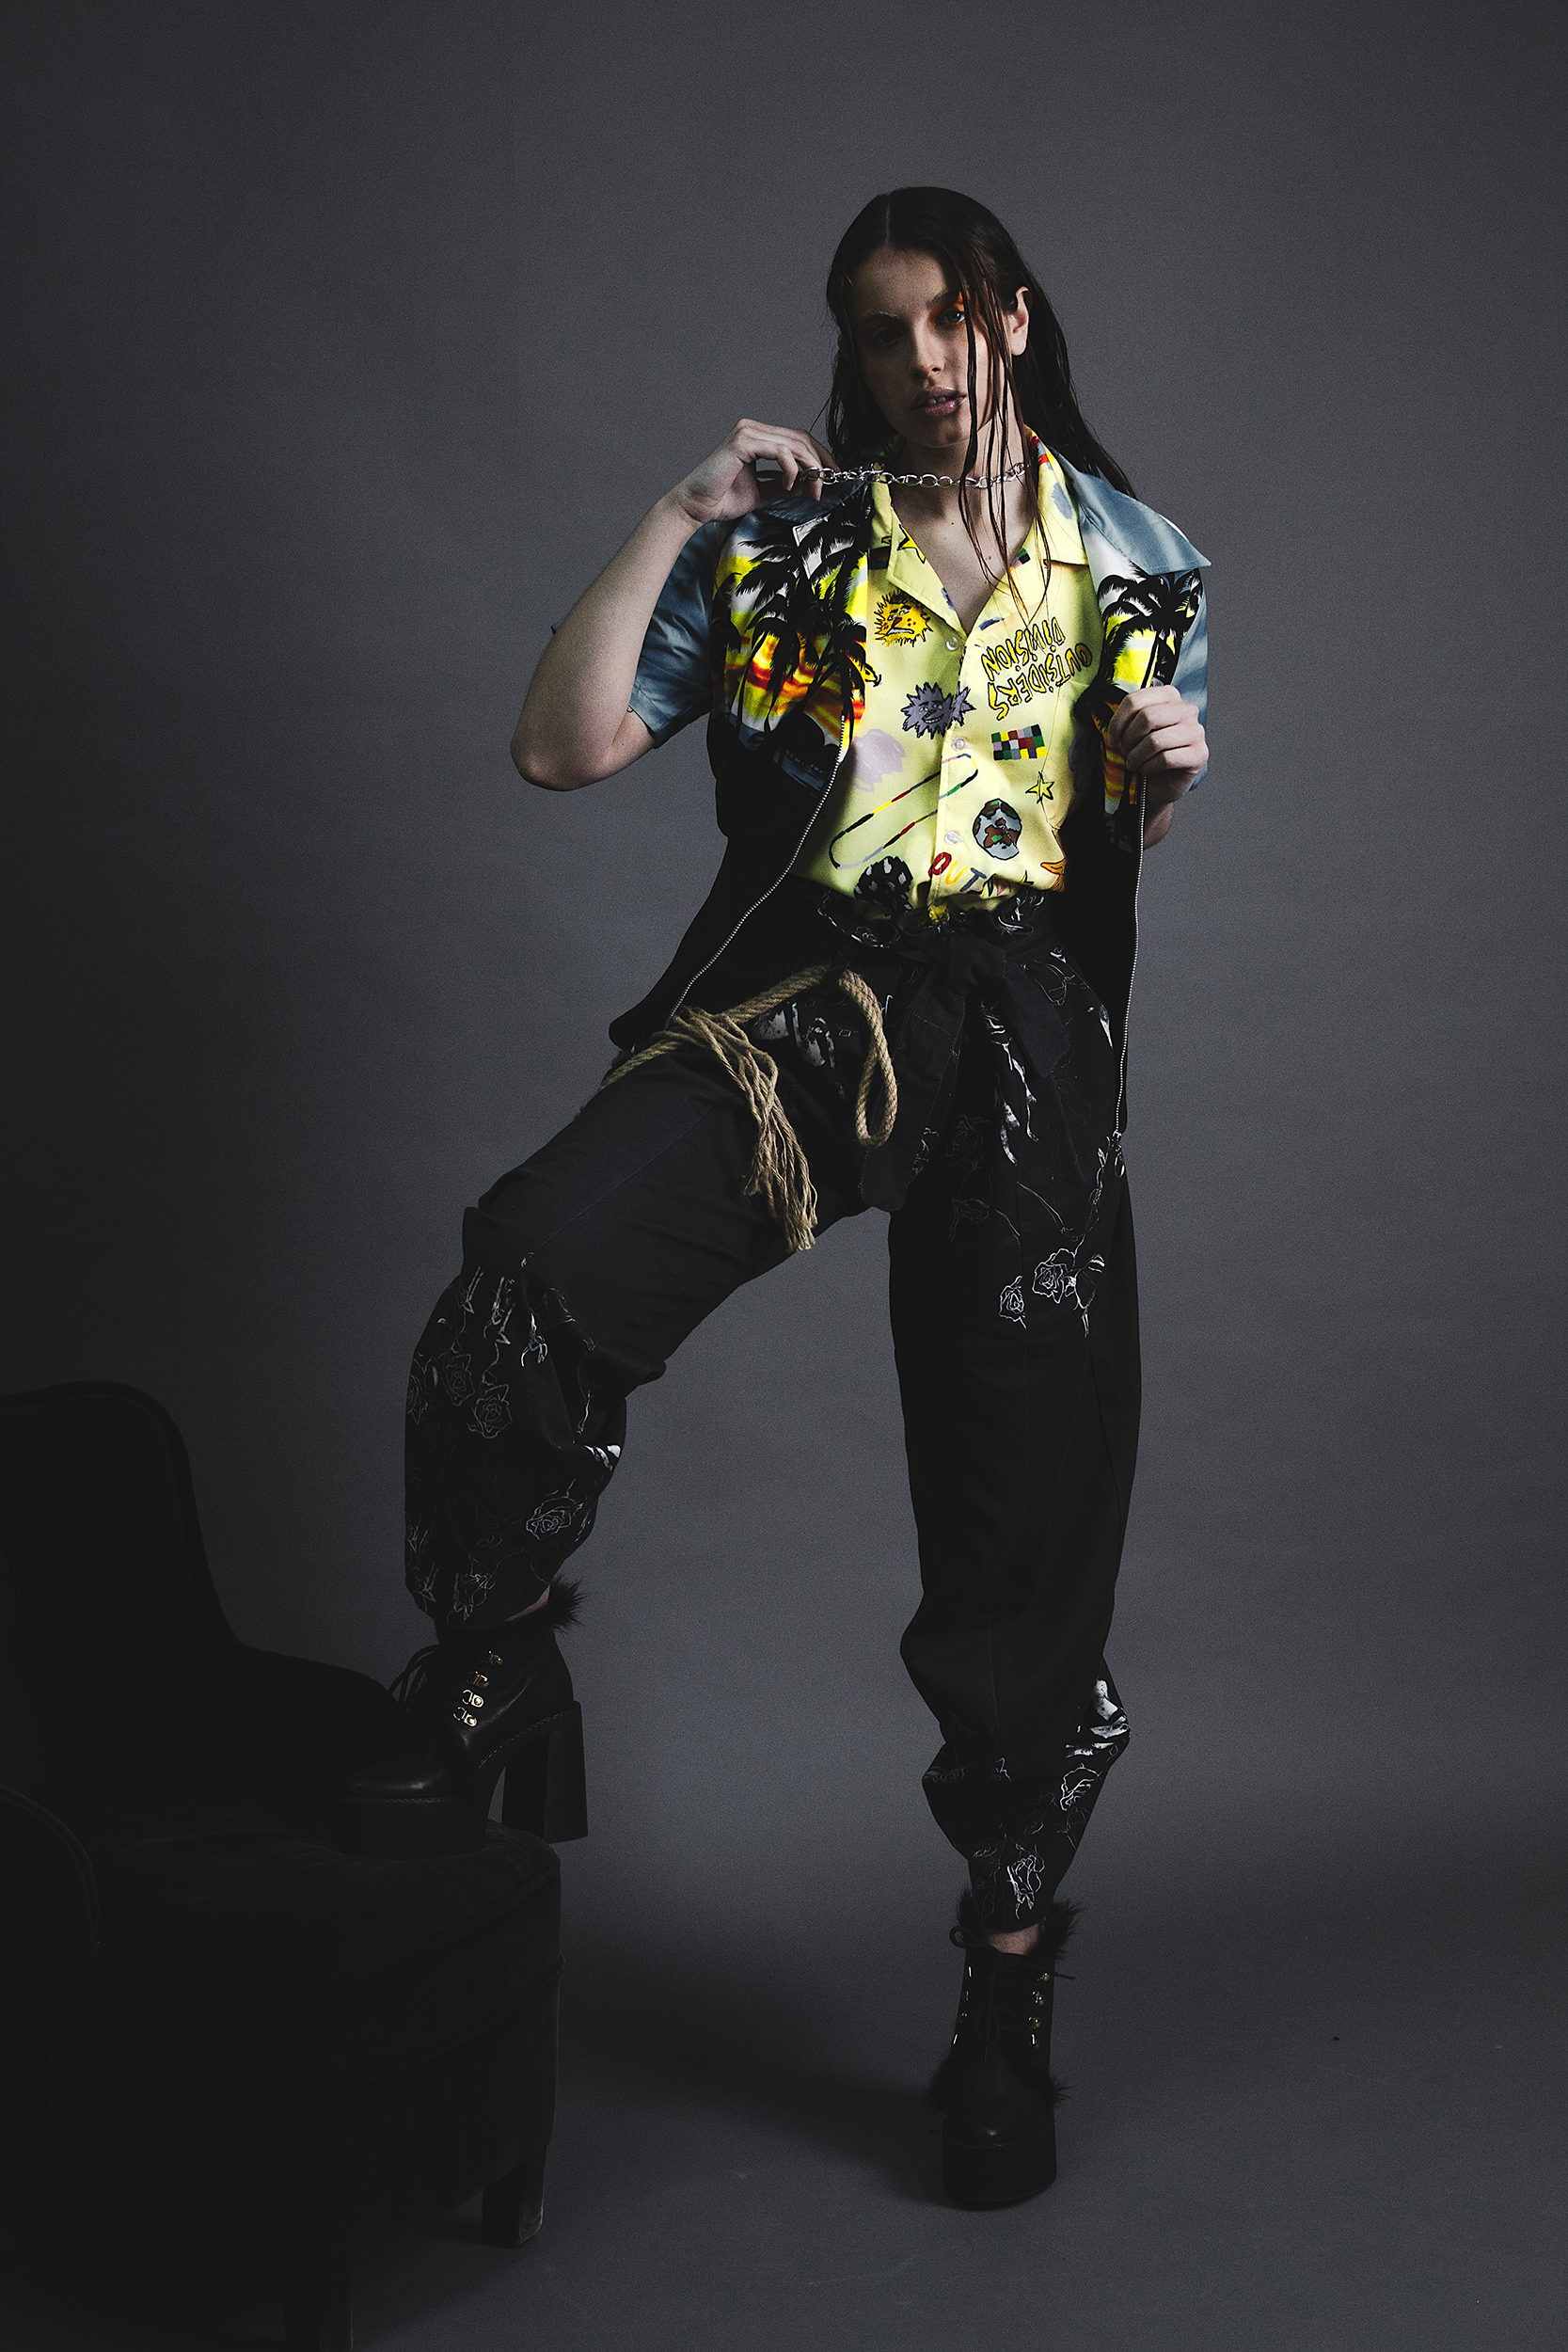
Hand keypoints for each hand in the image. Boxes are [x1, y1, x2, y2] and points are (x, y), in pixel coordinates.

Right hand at [670, 418, 837, 527]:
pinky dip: (791, 469)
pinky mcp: (743, 442)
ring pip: (793, 443)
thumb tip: (813, 483)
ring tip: (813, 489)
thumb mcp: (765, 492)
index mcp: (757, 437)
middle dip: (818, 461)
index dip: (818, 455)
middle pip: (800, 437)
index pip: (797, 439)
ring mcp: (747, 432)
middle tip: (827, 485)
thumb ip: (787, 485)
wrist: (696, 507)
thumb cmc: (723, 499)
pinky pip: (779, 451)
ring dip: (809, 467)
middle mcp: (753, 429)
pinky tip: (789, 485)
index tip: (832, 475)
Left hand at [1106, 684, 1206, 842]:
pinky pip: (1166, 759)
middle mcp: (1186, 710)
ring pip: (1156, 740)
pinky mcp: (1200, 754)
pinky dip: (1149, 767)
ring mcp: (1196, 731)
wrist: (1156, 785)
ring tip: (1134, 763)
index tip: (1112, 738)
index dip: (1118, 721)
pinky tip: (1147, 770)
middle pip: (1147, 717)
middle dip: (1129, 739)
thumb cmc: (1144, 755)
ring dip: (1137, 756)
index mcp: (1169, 696)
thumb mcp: (1132, 731)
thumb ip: (1126, 718)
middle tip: (1125, 751)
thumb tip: (1109, 718)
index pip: (1136, 700)